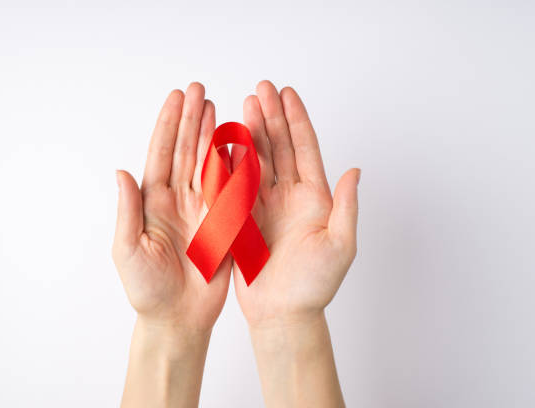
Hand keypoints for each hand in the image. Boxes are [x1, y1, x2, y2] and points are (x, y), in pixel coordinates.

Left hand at [112, 82, 230, 332]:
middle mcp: (178, 200)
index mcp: (153, 203)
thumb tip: (122, 173)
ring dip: (212, 135)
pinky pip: (231, 189)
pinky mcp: (223, 223)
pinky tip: (237, 142)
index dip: (168, 126)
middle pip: (186, 151)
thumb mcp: (128, 250)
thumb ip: (128, 211)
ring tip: (215, 106)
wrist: (178, 318)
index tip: (176, 99)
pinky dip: (235, 165)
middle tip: (198, 90)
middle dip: (191, 120)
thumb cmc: (147, 290)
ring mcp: (202, 210)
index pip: (162, 155)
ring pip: (208, 164)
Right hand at [234, 80, 359, 327]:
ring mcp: (264, 206)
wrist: (283, 314)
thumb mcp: (341, 245)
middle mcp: (289, 197)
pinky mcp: (243, 219)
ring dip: (250, 133)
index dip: (296, 120)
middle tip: (261, 89)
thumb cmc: (314, 285)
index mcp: (313, 199)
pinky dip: (229, 162)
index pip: (304, 150)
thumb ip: (346, 207)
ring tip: (243, 105)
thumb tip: (355, 171)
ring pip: (255, 161)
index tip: (287, 93)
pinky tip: (224, 140)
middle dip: (271, 117)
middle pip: (279, 148)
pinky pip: (235, 185)